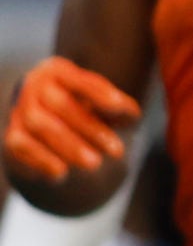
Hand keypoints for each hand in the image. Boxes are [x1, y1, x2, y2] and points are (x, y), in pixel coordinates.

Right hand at [4, 58, 140, 183]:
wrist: (52, 134)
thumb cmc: (88, 112)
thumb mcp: (108, 106)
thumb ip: (120, 107)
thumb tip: (127, 111)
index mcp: (60, 72)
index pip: (80, 79)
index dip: (100, 93)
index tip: (120, 107)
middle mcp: (34, 87)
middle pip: (60, 104)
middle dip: (90, 128)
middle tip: (118, 151)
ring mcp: (20, 111)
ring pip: (40, 125)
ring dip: (69, 145)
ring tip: (95, 164)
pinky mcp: (12, 136)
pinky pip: (22, 146)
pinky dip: (41, 159)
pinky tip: (61, 173)